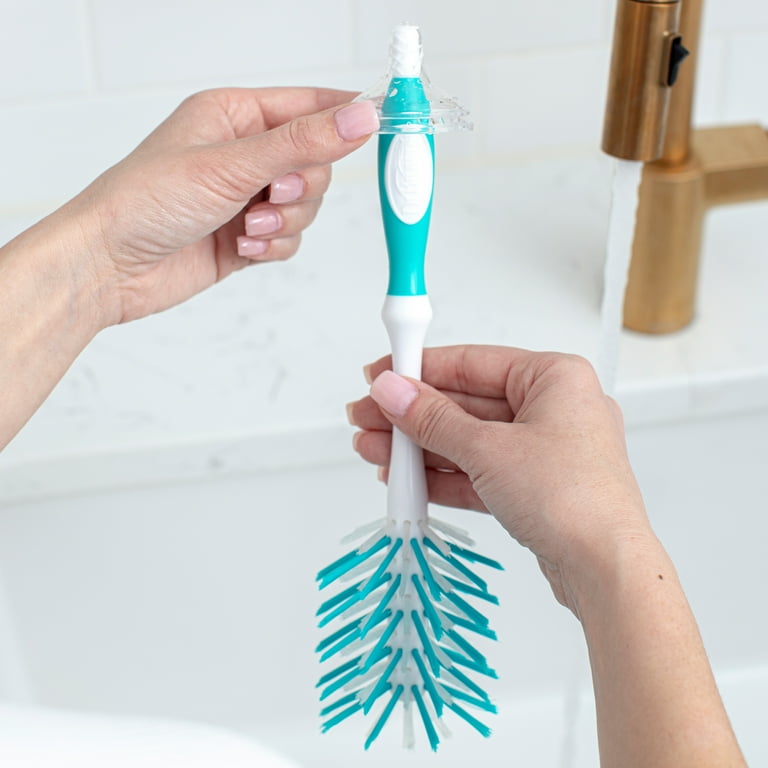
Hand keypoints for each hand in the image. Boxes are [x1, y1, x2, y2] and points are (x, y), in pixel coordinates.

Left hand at [64, 87, 377, 325]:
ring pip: (307, 207)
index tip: (382, 124)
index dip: (345, 116)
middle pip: (315, 164)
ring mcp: (246, 197)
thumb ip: (302, 143)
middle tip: (272, 197)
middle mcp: (244, 154)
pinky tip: (242, 248)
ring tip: (247, 228)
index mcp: (235, 115)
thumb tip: (359, 116)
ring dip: (285, 222)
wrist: (110, 266)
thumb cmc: (145, 200)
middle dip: (300, 188)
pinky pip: (289, 239)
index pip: (309, 106)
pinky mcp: (246, 236)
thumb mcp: (231, 165)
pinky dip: (273, 247)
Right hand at [347, 345, 650, 609]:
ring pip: (468, 440)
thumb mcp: (488, 449)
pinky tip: (407, 478)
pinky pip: (479, 471)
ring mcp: (544, 451)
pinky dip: (443, 476)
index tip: (384, 374)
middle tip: (368, 417)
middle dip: (412, 415)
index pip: (472, 362)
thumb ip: (432, 419)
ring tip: (374, 451)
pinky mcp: (534, 487)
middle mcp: (552, 409)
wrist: (606, 572)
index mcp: (555, 378)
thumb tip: (394, 390)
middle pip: (465, 403)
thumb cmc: (574, 500)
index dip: (421, 368)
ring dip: (420, 448)